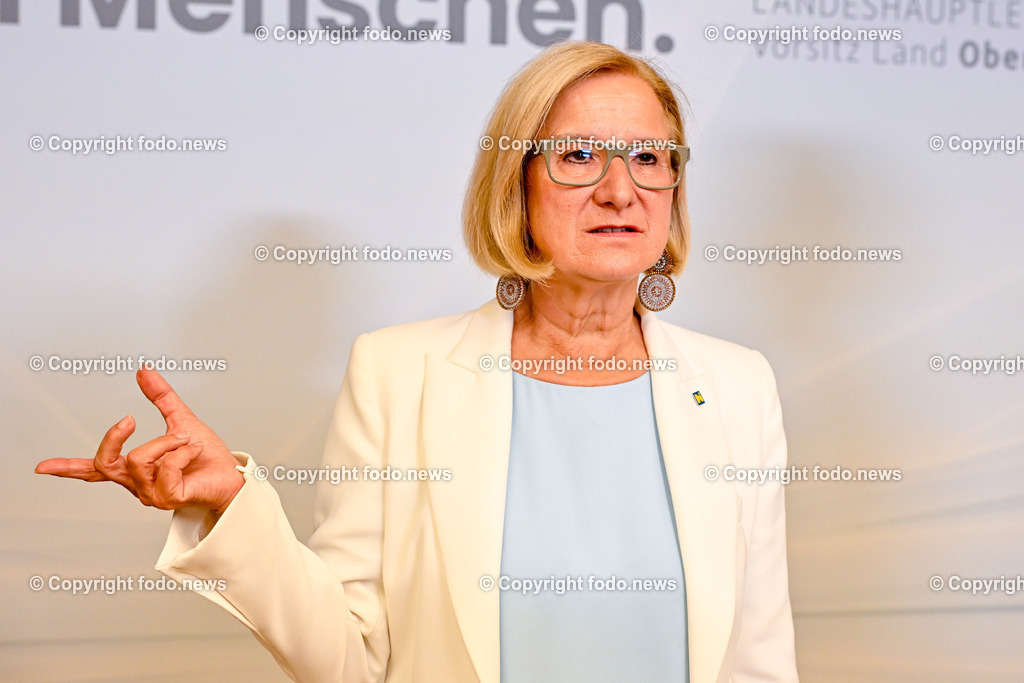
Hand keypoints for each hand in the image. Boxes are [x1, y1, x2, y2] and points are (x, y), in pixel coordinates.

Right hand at [35, 367, 244, 513]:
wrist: (234, 476)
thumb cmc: (208, 457)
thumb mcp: (181, 419)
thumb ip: (161, 397)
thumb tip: (144, 370)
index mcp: (135, 469)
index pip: (95, 470)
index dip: (67, 468)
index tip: (41, 467)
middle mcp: (138, 485)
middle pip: (105, 462)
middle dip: (114, 437)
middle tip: (129, 419)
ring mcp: (151, 494)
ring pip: (138, 458)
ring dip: (167, 441)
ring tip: (188, 441)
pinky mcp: (168, 498)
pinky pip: (164, 467)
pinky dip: (181, 452)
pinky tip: (193, 451)